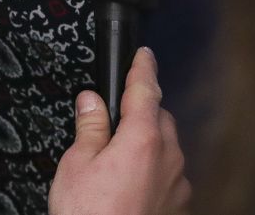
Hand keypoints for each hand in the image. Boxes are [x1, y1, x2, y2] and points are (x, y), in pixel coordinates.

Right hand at [49, 48, 190, 214]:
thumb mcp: (76, 165)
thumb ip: (90, 127)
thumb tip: (93, 101)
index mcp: (143, 138)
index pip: (146, 89)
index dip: (142, 67)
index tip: (143, 54)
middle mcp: (169, 157)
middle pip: (159, 118)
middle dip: (141, 112)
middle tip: (114, 119)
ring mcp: (177, 184)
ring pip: (167, 148)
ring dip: (148, 144)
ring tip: (116, 161)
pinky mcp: (178, 206)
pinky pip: (169, 176)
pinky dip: (154, 171)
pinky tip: (130, 186)